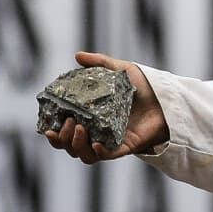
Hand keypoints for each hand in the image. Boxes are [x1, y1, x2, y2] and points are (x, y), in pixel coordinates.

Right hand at [40, 52, 167, 162]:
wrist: (166, 95)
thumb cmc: (142, 85)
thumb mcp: (119, 70)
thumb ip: (99, 63)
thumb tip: (77, 56)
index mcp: (89, 118)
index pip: (64, 132)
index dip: (52, 133)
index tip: (46, 127)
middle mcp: (97, 133)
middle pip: (71, 147)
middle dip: (63, 139)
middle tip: (68, 122)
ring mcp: (111, 141)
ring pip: (86, 155)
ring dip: (77, 146)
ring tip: (79, 129)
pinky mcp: (126, 146)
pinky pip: (109, 156)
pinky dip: (100, 152)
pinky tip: (96, 144)